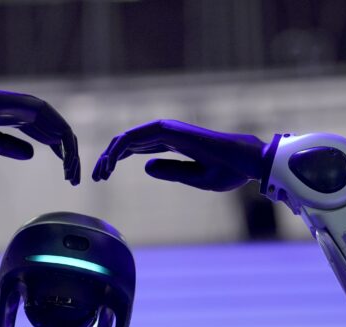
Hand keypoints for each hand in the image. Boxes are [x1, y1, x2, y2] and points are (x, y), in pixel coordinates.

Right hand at [0, 78, 79, 184]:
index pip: (47, 136)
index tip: (65, 175)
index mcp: (16, 120)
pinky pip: (56, 124)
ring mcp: (29, 108)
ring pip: (61, 130)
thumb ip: (9, 147)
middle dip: (70, 157)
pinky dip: (66, 142)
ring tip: (73, 175)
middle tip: (74, 180)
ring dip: (71, 153)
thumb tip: (33, 155)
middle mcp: (26, 112)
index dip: (59, 154)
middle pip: (58, 135)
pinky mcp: (29, 106)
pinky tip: (70, 160)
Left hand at [92, 119, 269, 191]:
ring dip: (113, 152)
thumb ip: (170, 171)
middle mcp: (170, 134)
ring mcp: (172, 131)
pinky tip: (112, 159)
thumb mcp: (194, 177)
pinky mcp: (175, 132)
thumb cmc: (229, 172)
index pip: (139, 147)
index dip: (119, 158)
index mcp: (175, 144)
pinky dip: (125, 145)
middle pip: (131, 141)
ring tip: (100, 171)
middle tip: (96, 176)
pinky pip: (143, 135)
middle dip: (110, 157)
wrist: (249, 164)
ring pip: (133, 136)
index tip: (105, 175)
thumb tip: (145, 168)